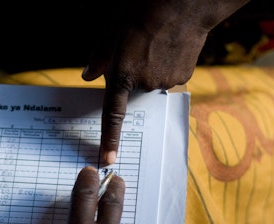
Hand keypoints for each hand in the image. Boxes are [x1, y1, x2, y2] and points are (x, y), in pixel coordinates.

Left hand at [82, 0, 249, 163]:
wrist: (185, 5)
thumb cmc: (143, 14)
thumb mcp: (111, 31)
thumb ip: (98, 58)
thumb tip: (88, 76)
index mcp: (123, 75)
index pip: (112, 115)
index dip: (109, 139)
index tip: (108, 158)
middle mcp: (144, 84)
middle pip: (131, 90)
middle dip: (129, 77)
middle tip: (136, 51)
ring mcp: (164, 83)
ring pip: (150, 84)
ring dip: (148, 70)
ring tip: (154, 45)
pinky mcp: (181, 78)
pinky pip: (167, 78)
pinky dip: (165, 67)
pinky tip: (168, 48)